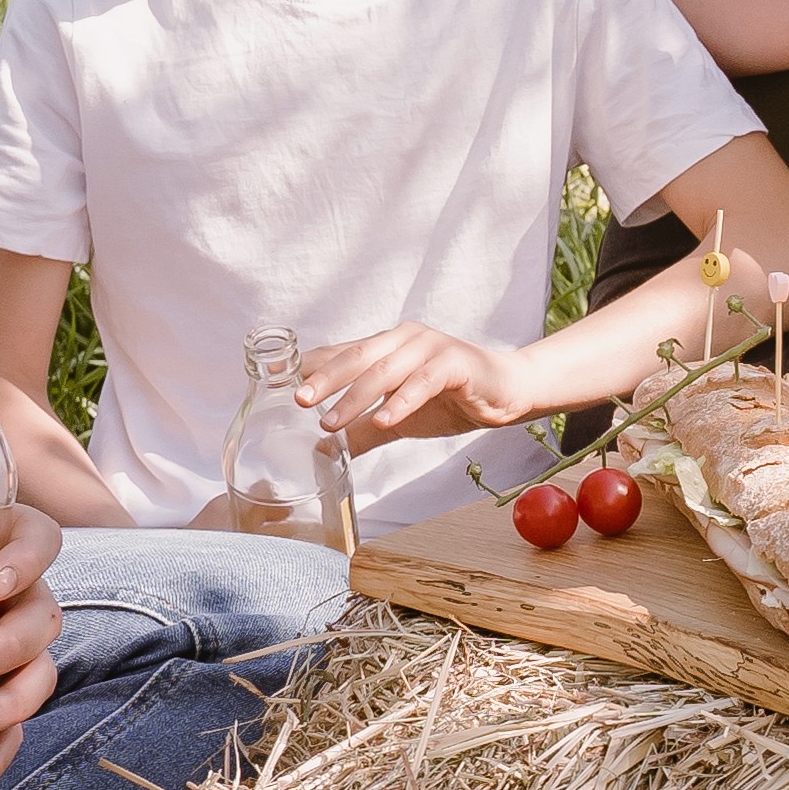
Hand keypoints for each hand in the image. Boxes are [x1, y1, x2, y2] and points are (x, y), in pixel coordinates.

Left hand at [300, 321, 526, 448]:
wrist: (507, 392)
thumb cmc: (451, 399)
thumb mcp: (398, 419)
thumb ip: (363, 431)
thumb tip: (323, 451)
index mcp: (387, 345)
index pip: (342, 353)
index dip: (312, 369)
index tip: (281, 388)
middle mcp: (404, 338)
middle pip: (356, 356)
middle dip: (324, 380)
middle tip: (298, 401)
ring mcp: (430, 346)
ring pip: (385, 370)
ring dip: (355, 397)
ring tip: (331, 422)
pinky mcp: (455, 362)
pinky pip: (423, 382)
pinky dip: (401, 402)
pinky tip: (383, 420)